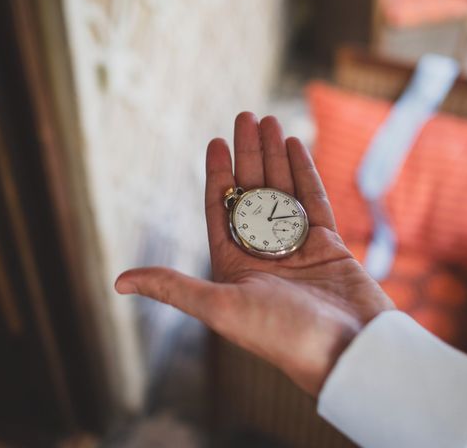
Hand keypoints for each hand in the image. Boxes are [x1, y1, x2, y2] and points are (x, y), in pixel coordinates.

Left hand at [115, 112, 393, 395]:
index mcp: (236, 268)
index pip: (221, 210)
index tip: (214, 141)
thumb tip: (119, 282)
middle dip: (247, 153)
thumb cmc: (283, 335)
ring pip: (283, 190)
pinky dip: (305, 172)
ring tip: (269, 119)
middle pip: (252, 193)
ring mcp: (298, 247)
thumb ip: (174, 289)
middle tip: (244, 115)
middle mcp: (265, 254)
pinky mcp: (329, 245)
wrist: (348, 351)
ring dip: (274, 155)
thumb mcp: (221, 309)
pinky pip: (314, 200)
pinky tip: (295, 144)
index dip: (216, 174)